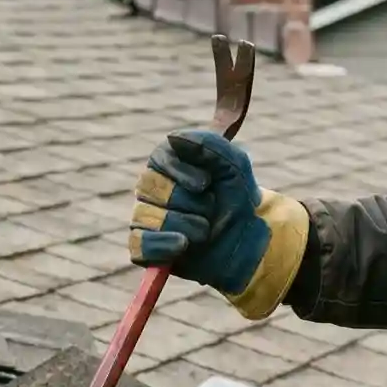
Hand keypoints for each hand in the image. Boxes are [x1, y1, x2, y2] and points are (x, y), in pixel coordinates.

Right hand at [129, 128, 309, 320]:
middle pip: (152, 189)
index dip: (181, 172)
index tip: (206, 183)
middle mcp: (152, 188)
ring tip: (206, 231)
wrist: (247, 241)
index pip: (158, 159)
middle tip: (211, 208)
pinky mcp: (146, 248)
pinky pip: (139, 245)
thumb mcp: (234, 166)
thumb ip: (210, 145)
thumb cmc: (238, 199)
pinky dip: (162, 246)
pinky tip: (183, 245)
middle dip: (190, 201)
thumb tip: (173, 138)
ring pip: (148, 217)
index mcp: (168, 163)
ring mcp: (146, 218)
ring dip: (186, 225)